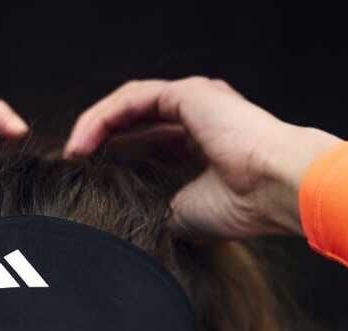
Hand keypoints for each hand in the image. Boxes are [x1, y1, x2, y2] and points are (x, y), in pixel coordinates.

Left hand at [63, 76, 342, 238]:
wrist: (275, 190)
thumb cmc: (241, 207)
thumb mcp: (183, 213)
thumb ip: (155, 206)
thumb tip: (123, 219)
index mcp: (202, 145)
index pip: (148, 144)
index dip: (116, 161)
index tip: (89, 184)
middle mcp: (198, 117)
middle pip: (134, 123)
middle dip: (100, 145)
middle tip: (73, 171)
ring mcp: (193, 101)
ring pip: (128, 107)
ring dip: (94, 130)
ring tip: (71, 158)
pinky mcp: (186, 93)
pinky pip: (131, 100)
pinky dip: (102, 119)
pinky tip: (81, 144)